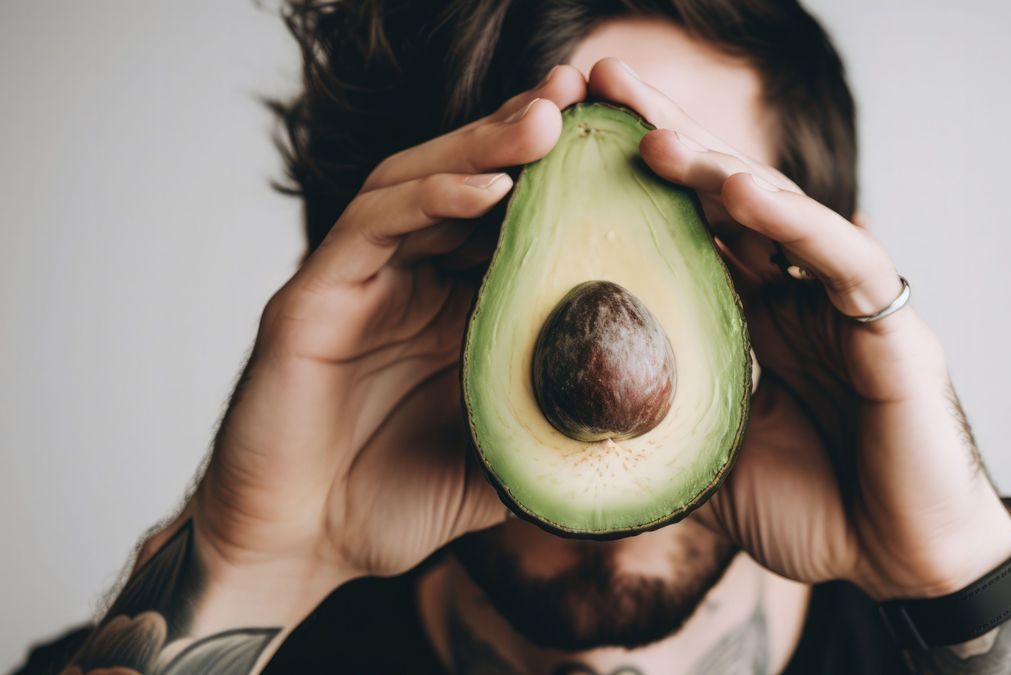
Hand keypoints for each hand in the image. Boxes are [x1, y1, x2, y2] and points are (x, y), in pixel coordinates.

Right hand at [159, 67, 587, 611]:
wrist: (303, 550)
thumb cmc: (396, 504)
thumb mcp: (501, 461)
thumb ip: (555, 430)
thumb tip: (643, 426)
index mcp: (453, 310)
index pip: (511, 223)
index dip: (561, 183)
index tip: (625, 151)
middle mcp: (408, 282)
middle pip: (468, 184)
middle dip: (524, 136)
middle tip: (583, 93)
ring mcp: (359, 283)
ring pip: (419, 186)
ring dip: (483, 148)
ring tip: (546, 120)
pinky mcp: (314, 298)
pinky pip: (371, 229)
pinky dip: (428, 200)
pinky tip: (487, 185)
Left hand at [587, 58, 1010, 599]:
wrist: (897, 563)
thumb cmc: (814, 509)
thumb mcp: (707, 461)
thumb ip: (660, 427)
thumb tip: (573, 421)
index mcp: (752, 315)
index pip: (688, 228)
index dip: (634, 182)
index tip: (571, 139)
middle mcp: (796, 292)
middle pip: (726, 197)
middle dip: (666, 137)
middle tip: (602, 83)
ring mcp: (842, 302)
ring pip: (780, 213)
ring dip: (717, 170)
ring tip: (652, 136)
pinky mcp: (889, 326)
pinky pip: (840, 261)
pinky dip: (794, 224)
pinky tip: (742, 190)